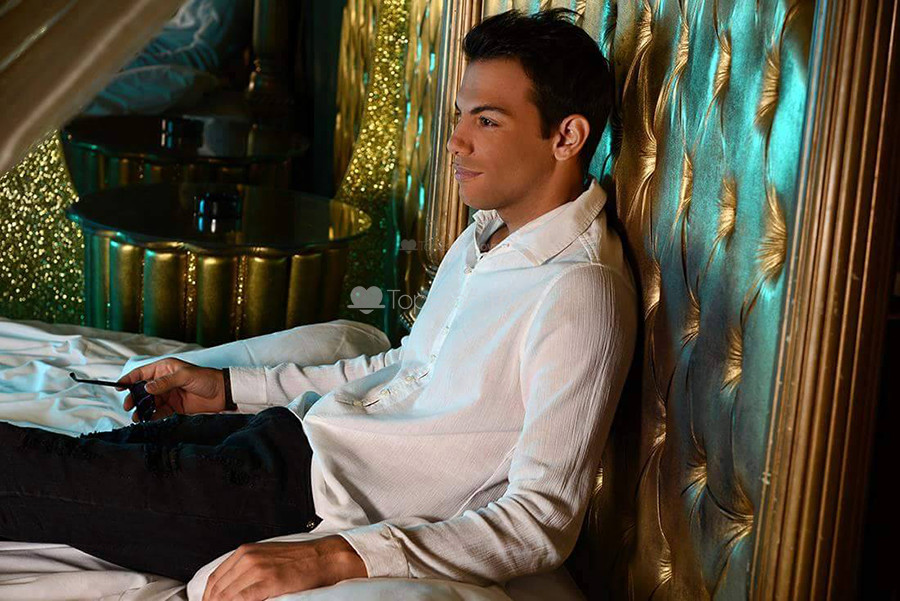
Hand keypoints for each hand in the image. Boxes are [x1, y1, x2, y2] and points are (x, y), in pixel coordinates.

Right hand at [115, 358, 225, 421]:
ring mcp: (169, 395)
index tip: (117, 386)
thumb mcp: (185, 376)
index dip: (129, 379)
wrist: (223, 393)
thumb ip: (165, 382)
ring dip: (142, 409)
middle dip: (133, 397)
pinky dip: (152, 416)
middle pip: (143, 390)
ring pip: (150, 402)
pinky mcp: (174, 407)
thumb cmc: (206, 379)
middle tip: (128, 406)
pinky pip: (159, 412)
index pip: (142, 373)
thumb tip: (146, 388)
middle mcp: (164, 381)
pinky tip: (147, 420)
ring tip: (136, 417)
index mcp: (165, 369)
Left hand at [202, 535, 367, 600]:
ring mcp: (257, 569)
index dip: (208, 597)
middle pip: (217, 590)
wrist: (325, 557)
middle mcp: (247, 558)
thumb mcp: (267, 558)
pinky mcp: (268, 581)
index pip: (214, 579)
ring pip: (226, 596)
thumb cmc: (300, 560)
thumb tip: (231, 591)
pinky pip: (242, 600)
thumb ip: (247, 571)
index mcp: (245, 552)